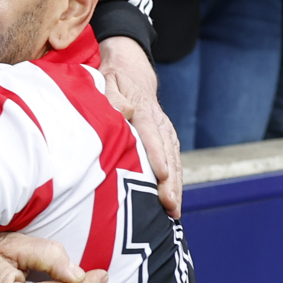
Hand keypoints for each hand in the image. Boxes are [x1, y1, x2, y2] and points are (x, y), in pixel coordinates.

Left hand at [100, 35, 180, 216]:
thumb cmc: (112, 79)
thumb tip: (125, 112)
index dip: (157, 156)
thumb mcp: (107, 80)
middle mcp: (159, 123)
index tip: (161, 175)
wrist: (132, 70)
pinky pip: (174, 162)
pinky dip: (176, 182)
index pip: (151, 134)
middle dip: (170, 181)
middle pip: (167, 154)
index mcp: (143, 109)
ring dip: (175, 187)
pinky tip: (174, 202)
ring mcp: (166, 132)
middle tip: (169, 205)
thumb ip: (113, 97)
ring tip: (174, 212)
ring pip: (174, 161)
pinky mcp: (167, 139)